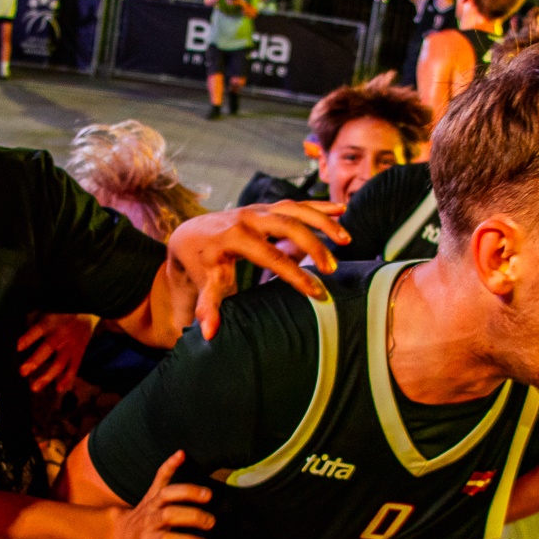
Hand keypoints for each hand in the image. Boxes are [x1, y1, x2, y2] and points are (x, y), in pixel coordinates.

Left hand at [18, 312, 97, 394]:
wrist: (87, 311)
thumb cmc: (61, 313)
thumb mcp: (46, 312)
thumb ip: (33, 323)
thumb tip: (15, 338)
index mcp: (50, 323)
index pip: (37, 331)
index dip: (28, 339)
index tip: (17, 347)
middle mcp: (60, 336)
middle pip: (48, 348)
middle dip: (35, 361)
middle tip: (23, 372)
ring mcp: (70, 346)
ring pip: (59, 363)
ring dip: (47, 376)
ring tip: (35, 387)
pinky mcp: (79, 353)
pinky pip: (73, 368)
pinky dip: (67, 379)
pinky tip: (58, 388)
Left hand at [112, 451, 212, 538]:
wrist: (120, 535)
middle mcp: (149, 520)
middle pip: (169, 514)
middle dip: (191, 517)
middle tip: (211, 523)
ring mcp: (151, 504)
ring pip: (166, 493)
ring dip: (186, 491)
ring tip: (208, 495)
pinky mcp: (153, 492)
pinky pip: (159, 476)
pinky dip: (169, 464)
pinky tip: (181, 454)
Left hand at [166, 200, 348, 338]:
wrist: (192, 233)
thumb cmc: (200, 263)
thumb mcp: (202, 283)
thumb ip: (208, 306)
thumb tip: (209, 333)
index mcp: (233, 236)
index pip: (270, 256)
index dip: (295, 275)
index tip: (317, 293)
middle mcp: (248, 217)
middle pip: (288, 225)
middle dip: (313, 245)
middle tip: (332, 270)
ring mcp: (260, 209)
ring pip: (296, 209)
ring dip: (323, 221)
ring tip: (346, 239)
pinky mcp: (268, 208)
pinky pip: (297, 204)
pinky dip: (319, 206)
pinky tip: (342, 210)